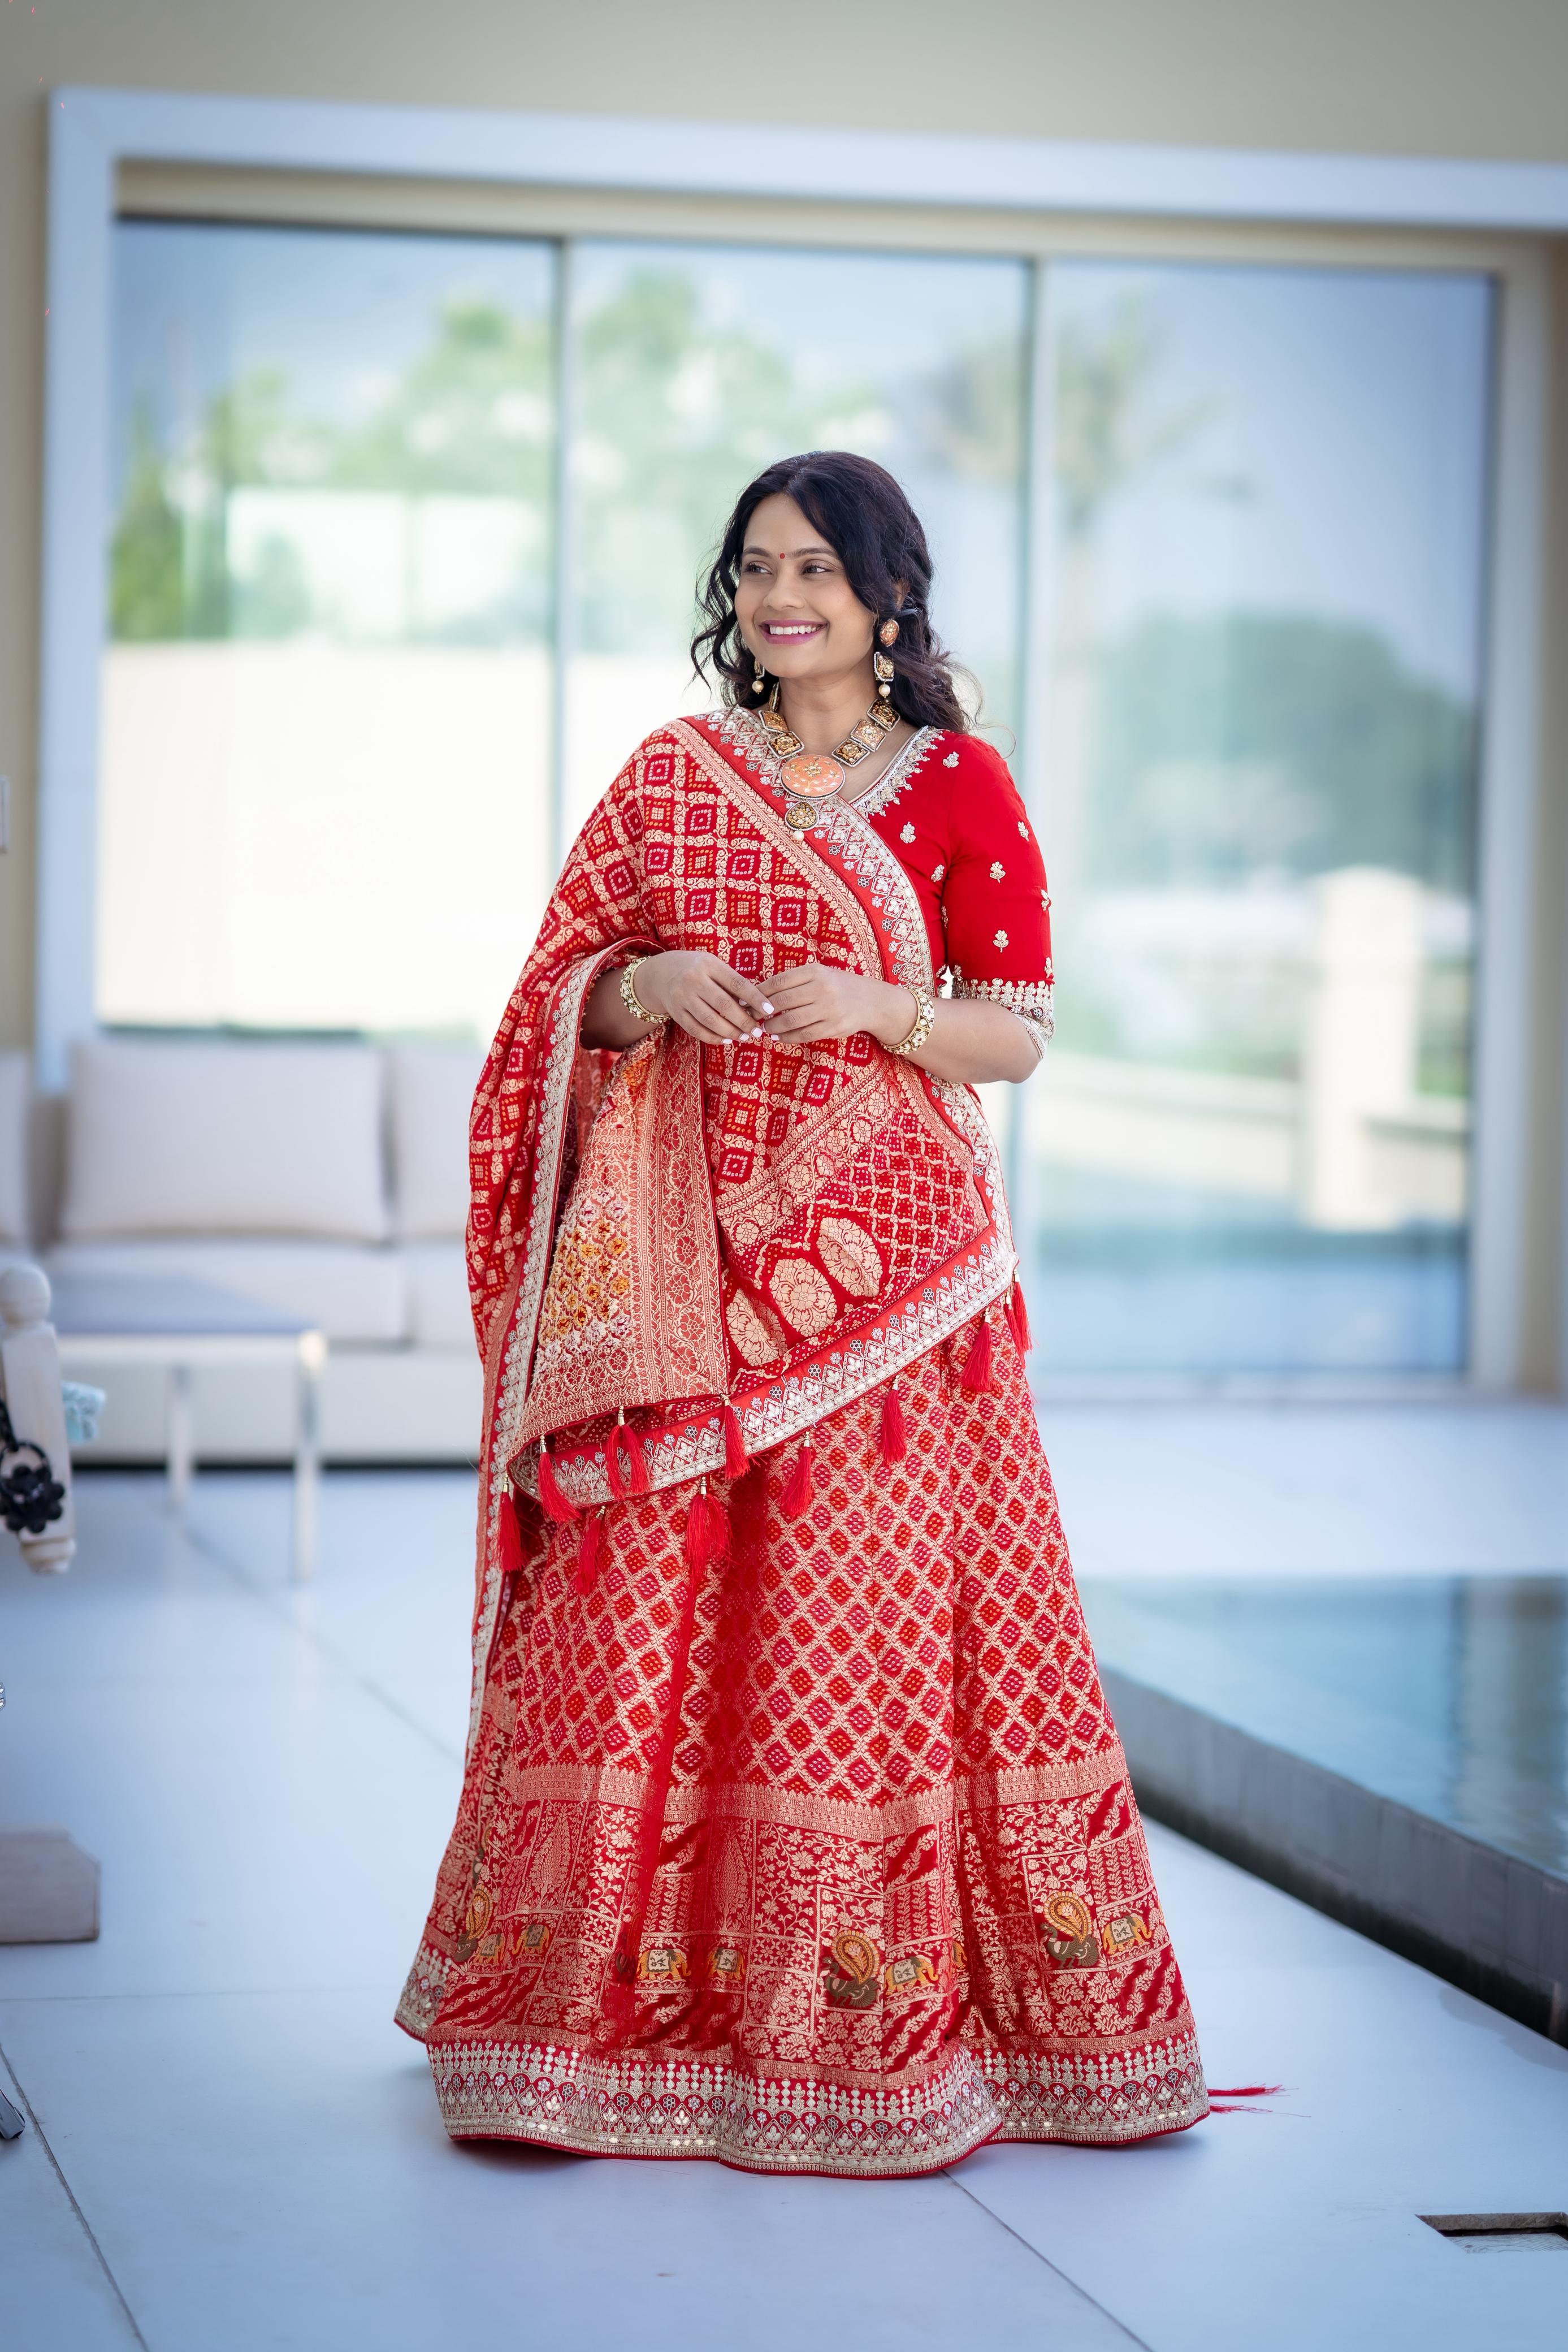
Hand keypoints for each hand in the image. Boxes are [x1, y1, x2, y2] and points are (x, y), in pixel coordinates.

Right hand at [634, 951, 773, 1045]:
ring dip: (731, 1032)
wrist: (662, 972)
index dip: (755, 998)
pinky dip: (713, 1037)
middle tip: (757, 1031)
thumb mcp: (714, 966)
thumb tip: (755, 1005)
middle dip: (744, 1021)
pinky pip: (696, 1030)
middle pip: (724, 1005)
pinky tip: (726, 1039)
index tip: (769, 1010)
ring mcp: (682, 997)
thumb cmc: (698, 970)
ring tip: (744, 1037)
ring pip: (710, 1020)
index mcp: (709, 965)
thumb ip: (731, 982)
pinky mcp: (675, 1012)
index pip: (737, 983)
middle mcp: (694, 980)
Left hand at [760, 963, 914, 1046]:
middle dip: (762, 1012)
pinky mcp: (834, 1027)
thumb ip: (794, 981)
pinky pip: (804, 1034)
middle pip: (781, 1002)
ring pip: (791, 1020)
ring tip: (764, 1028)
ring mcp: (829, 1008)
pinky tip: (778, 1037)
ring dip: (772, 1027)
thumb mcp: (819, 974)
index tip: (746, 1001)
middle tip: (752, 1017)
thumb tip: (760, 993)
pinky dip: (787, 1037)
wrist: (872, 1001)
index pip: (778, 982)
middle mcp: (822, 988)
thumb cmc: (838, 986)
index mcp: (815, 971)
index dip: (758, 993)